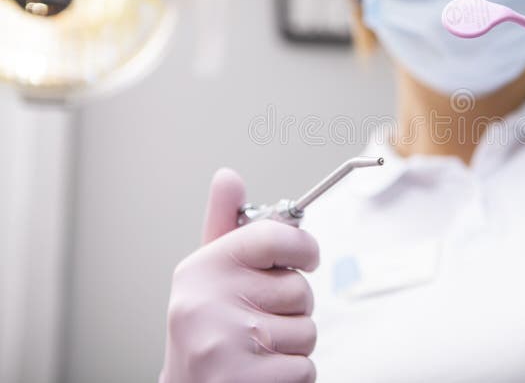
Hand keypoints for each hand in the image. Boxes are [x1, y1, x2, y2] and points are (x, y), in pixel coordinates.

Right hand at [159, 169, 319, 382]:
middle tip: (259, 319)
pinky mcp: (242, 381)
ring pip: (307, 331)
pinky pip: (305, 368)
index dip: (304, 247)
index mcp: (202, 269)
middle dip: (292, 307)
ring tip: (257, 348)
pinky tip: (261, 372)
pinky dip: (292, 373)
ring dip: (292, 344)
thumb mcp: (209, 275)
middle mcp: (206, 303)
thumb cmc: (206, 330)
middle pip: (300, 290)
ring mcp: (223, 344)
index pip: (273, 236)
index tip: (307, 258)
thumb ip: (224, 226)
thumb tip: (227, 176)